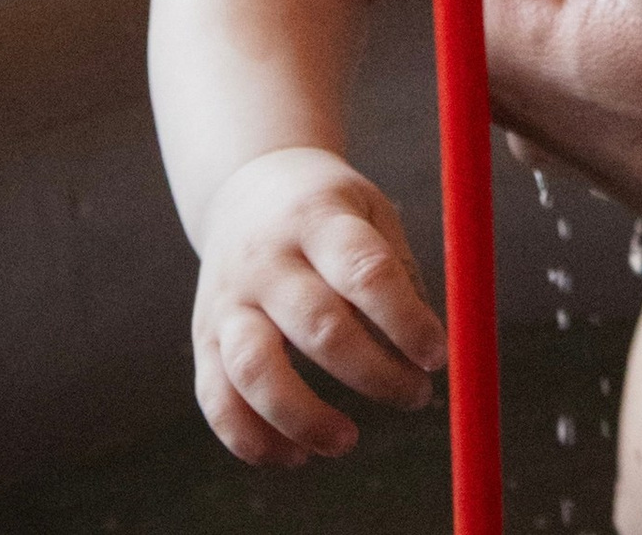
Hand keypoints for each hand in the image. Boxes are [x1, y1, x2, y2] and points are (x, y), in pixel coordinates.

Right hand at [190, 144, 444, 469]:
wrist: (245, 186)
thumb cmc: (327, 212)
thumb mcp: (369, 213)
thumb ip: (398, 276)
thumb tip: (433, 353)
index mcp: (317, 217)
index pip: (365, 271)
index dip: (406, 320)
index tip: (439, 356)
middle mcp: (266, 259)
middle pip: (317, 325)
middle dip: (373, 373)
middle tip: (415, 398)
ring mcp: (228, 300)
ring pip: (254, 369)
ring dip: (304, 417)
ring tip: (347, 441)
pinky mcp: (203, 338)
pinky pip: (218, 400)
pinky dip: (253, 439)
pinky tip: (296, 455)